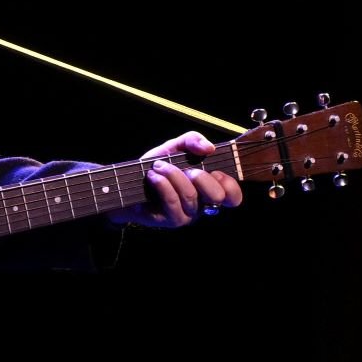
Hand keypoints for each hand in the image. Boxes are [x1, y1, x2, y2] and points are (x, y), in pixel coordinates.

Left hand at [111, 131, 243, 228]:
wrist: (128, 182)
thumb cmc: (158, 166)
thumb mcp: (176, 147)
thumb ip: (193, 140)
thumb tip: (209, 148)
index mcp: (210, 189)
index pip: (233, 196)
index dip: (228, 183)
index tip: (214, 169)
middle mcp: (202, 205)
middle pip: (217, 196)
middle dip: (201, 177)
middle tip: (187, 169)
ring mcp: (188, 215)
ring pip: (191, 195)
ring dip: (173, 174)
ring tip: (158, 166)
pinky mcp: (171, 220)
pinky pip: (172, 201)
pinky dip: (162, 183)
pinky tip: (152, 176)